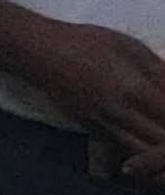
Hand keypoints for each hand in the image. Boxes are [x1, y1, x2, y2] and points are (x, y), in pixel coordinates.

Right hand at [23, 20, 164, 171]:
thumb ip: (160, 70)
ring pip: (142, 152)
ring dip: (158, 152)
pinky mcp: (91, 129)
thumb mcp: (131, 47)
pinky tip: (149, 146)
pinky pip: (123, 147)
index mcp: (133, 87)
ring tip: (162, 146)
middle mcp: (119, 112)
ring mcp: (103, 123)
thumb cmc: (87, 42)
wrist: (41, 52)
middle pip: (160, 140)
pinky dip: (140, 152)